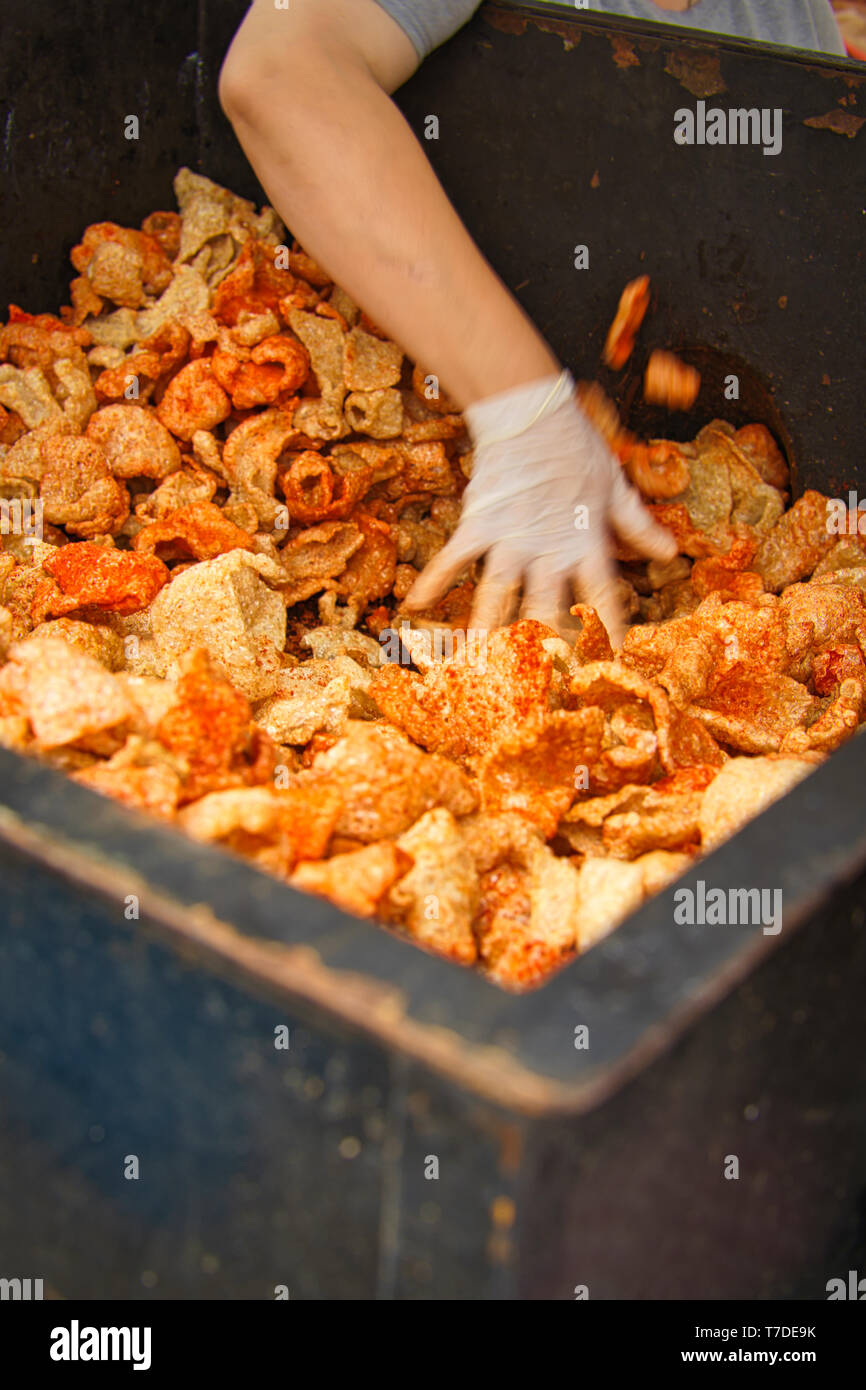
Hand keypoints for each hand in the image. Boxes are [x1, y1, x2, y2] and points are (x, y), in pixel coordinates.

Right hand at [405, 370, 677, 646]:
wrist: (532, 412)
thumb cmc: (576, 448)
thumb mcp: (615, 487)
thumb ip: (636, 526)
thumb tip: (669, 553)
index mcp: (585, 544)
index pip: (602, 597)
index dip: (609, 630)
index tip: (613, 661)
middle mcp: (548, 550)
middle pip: (546, 608)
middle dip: (542, 645)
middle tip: (539, 679)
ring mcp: (510, 539)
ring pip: (498, 594)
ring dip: (488, 628)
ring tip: (478, 662)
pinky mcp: (479, 523)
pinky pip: (453, 558)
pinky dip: (434, 580)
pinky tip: (416, 607)